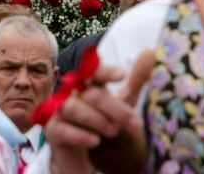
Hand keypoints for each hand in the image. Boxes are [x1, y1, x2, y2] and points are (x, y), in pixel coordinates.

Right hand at [47, 50, 153, 173]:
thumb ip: (136, 79)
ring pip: (72, 108)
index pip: (93, 71)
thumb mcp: (124, 100)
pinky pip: (60, 129)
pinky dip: (79, 135)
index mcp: (88, 83)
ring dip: (96, 120)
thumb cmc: (104, 119)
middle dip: (115, 109)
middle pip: (90, 94)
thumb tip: (150, 52)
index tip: (122, 75)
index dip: (105, 72)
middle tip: (135, 124)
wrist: (86, 151)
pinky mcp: (52, 131)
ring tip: (114, 132)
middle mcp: (71, 93)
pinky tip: (95, 141)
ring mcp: (59, 111)